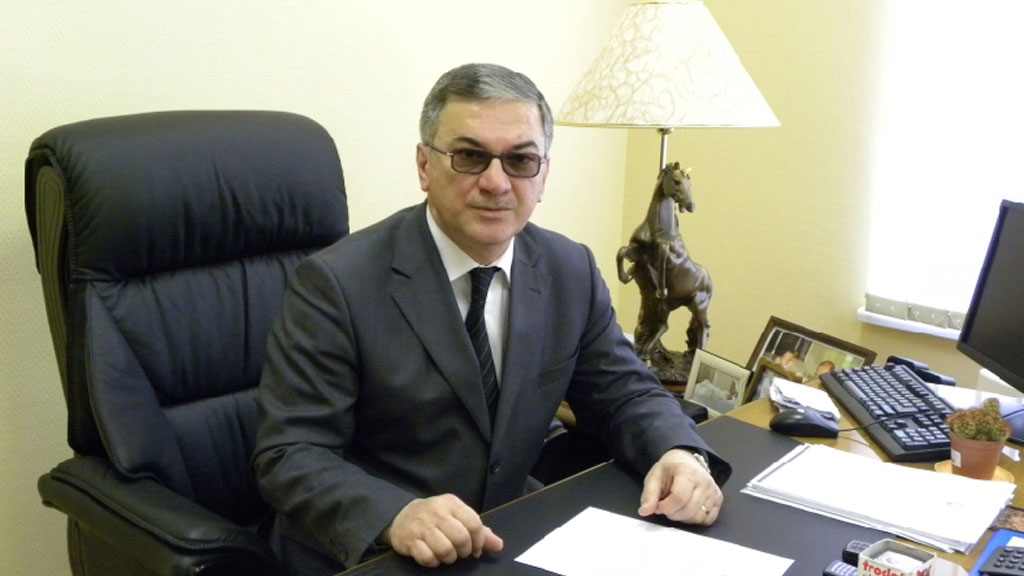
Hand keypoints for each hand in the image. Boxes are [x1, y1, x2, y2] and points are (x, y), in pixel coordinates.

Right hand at [384, 494, 503, 566]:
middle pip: (461, 538)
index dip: (479, 541)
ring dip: (449, 558)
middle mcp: (437, 512)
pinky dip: (433, 561)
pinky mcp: (410, 540)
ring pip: (445, 550)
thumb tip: (498, 545)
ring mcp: (422, 526)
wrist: (402, 515)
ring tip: (447, 554)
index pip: (474, 524)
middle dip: (464, 551)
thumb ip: (478, 530)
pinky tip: (433, 556)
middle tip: (460, 553)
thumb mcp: (457, 516)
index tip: (475, 549)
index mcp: (452, 504)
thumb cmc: (435, 517)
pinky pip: (428, 558)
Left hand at [637, 449, 721, 524]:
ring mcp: (714, 491)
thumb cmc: (669, 470)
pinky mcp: (719, 500)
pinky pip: (707, 520)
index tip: (658, 506)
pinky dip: (695, 519)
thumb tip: (644, 511)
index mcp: (687, 472)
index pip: (679, 497)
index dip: (666, 507)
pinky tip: (688, 509)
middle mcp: (705, 481)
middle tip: (666, 505)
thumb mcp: (654, 477)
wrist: (686, 461)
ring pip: (698, 517)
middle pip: (688, 510)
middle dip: (672, 513)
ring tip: (677, 506)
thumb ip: (649, 495)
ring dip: (683, 517)